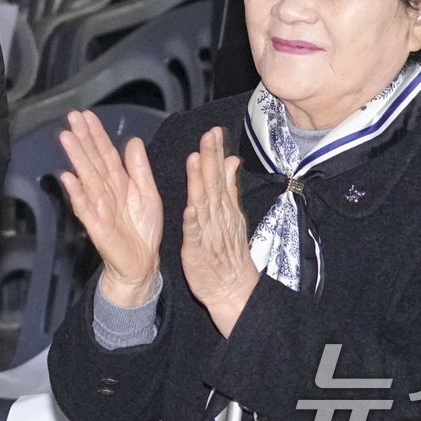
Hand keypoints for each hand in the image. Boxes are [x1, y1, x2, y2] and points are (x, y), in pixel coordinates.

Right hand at [58, 109, 162, 306]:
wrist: (143, 263)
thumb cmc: (143, 230)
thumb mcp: (148, 193)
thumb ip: (140, 168)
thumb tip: (134, 141)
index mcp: (119, 182)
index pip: (106, 153)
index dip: (97, 134)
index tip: (87, 115)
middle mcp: (106, 191)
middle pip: (93, 161)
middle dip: (82, 139)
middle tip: (71, 118)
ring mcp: (99, 208)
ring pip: (87, 178)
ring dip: (76, 158)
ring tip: (67, 138)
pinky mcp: (96, 226)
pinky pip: (86, 208)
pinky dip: (77, 193)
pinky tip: (68, 178)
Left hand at [181, 127, 257, 338]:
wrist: (232, 289)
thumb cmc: (228, 250)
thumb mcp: (231, 215)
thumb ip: (229, 187)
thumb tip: (232, 160)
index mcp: (223, 207)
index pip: (219, 175)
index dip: (215, 153)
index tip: (213, 131)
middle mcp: (217, 216)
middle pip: (213, 183)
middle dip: (210, 159)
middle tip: (208, 136)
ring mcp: (208, 232)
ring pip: (203, 204)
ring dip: (199, 183)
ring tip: (194, 161)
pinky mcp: (198, 250)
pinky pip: (195, 235)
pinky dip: (193, 222)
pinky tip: (189, 210)